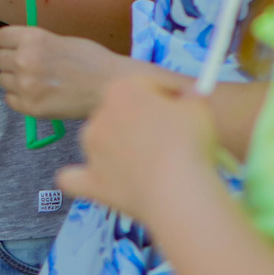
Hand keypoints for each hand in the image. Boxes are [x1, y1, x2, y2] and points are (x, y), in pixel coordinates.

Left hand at [0, 25, 144, 119]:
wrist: (109, 87)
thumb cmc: (92, 60)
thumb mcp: (61, 40)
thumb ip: (36, 44)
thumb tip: (18, 48)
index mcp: (33, 38)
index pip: (0, 38)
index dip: (8, 43)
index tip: (16, 47)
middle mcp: (24, 60)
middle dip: (10, 62)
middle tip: (28, 66)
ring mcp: (25, 85)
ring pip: (2, 80)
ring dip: (15, 80)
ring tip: (36, 82)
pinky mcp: (30, 108)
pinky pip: (10, 100)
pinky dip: (20, 98)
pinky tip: (37, 95)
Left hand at [55, 76, 220, 223]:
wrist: (174, 189)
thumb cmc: (188, 141)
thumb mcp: (199, 106)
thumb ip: (190, 98)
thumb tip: (188, 99)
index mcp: (122, 89)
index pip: (145, 85)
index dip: (166, 97)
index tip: (183, 111)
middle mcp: (99, 115)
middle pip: (119, 112)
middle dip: (139, 122)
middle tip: (169, 139)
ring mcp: (91, 150)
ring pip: (97, 141)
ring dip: (115, 147)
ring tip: (145, 164)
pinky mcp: (89, 182)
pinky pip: (73, 178)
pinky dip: (82, 179)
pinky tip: (97, 181)